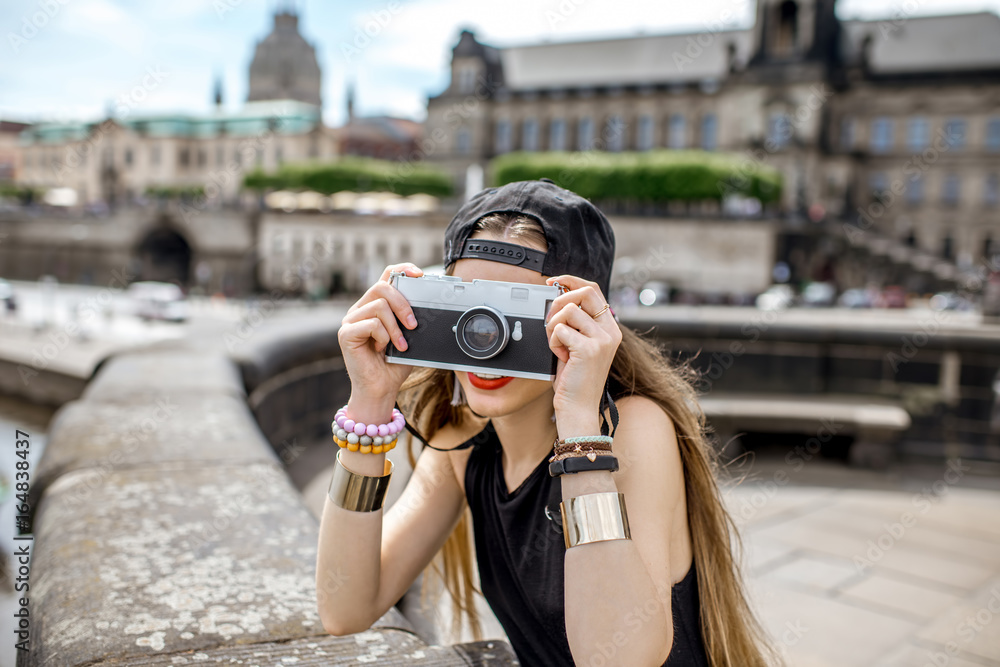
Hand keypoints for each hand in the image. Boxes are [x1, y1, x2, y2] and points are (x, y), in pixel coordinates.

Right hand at [339, 263, 422, 421]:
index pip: (385, 276)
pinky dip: (383, 337)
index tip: (418, 274)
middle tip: (413, 325)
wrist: (381, 389)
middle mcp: (360, 309)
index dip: (402, 269)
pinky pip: (371, 324)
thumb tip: (428, 303)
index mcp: (374, 306)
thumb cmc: (394, 364)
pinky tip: (382, 349)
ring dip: (395, 327)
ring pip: (379, 306)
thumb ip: (412, 318)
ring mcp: (350, 320)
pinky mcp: (345, 333)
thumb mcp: (409, 336)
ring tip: (399, 344)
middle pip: (382, 287)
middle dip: (403, 304)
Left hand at [543, 275, 621, 437]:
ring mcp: (602, 340)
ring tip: (558, 345)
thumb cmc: (575, 379)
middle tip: (552, 319)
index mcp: (610, 329)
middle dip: (560, 300)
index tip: (554, 282)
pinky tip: (560, 356)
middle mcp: (610, 332)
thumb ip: (576, 323)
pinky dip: (553, 341)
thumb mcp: (579, 345)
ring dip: (553, 326)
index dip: (571, 280)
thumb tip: (559, 296)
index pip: (594, 290)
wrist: (578, 408)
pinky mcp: (589, 349)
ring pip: (568, 310)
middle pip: (585, 292)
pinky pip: (560, 329)